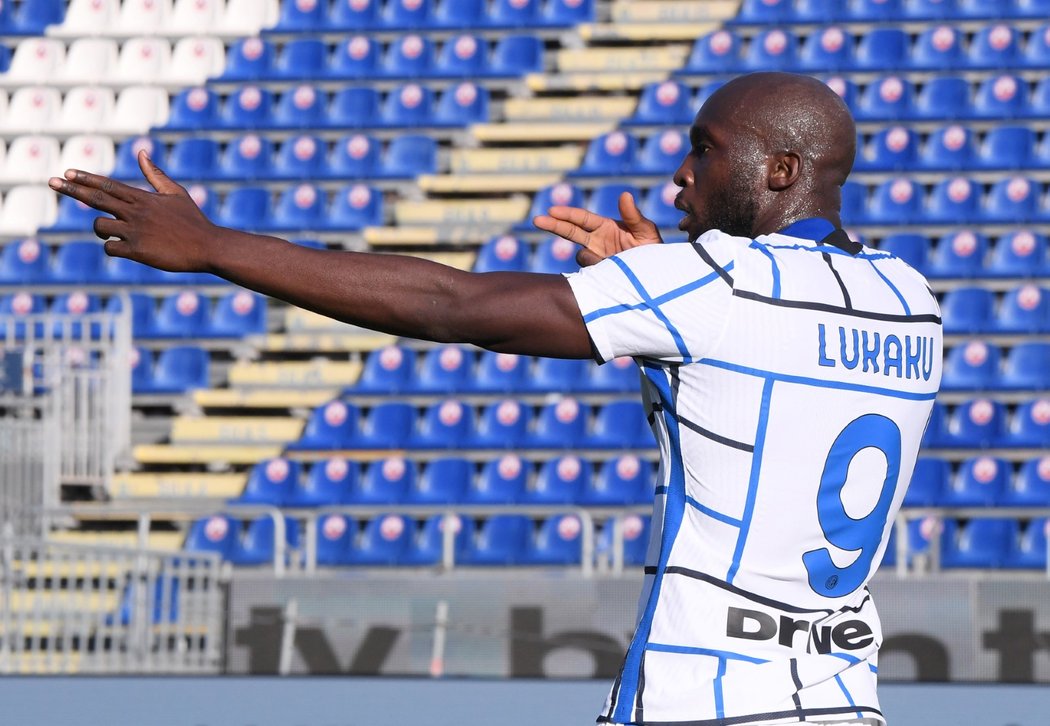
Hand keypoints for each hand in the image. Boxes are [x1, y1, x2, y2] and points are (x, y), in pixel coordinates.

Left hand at [48, 150, 218, 272]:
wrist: (208, 247)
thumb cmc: (193, 220)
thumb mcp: (176, 193)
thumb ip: (155, 174)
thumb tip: (141, 152)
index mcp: (143, 198)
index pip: (107, 184)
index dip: (85, 178)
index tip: (66, 173)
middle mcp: (136, 212)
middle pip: (96, 198)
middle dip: (71, 189)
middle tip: (51, 182)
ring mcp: (135, 231)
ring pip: (100, 226)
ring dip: (101, 229)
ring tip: (113, 233)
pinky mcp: (138, 251)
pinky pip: (110, 248)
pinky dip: (112, 247)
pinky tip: (124, 249)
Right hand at [532, 191, 663, 266]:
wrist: (655, 277)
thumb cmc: (653, 249)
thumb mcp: (646, 231)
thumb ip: (633, 215)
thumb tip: (625, 194)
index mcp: (605, 227)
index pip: (581, 218)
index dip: (566, 214)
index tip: (552, 211)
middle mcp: (596, 241)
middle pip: (569, 231)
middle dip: (553, 225)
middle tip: (536, 220)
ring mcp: (595, 258)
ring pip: (582, 256)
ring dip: (592, 258)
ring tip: (612, 261)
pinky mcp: (597, 274)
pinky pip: (589, 271)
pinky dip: (596, 270)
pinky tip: (611, 271)